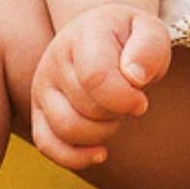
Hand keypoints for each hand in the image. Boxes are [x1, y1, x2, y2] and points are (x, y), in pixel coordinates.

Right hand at [30, 2, 171, 170]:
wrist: (107, 38)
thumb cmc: (132, 39)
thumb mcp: (151, 32)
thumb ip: (150, 48)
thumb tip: (135, 77)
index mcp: (84, 34)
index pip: (96, 77)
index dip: (124, 98)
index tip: (141, 100)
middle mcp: (55, 59)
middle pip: (87, 108)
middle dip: (117, 113)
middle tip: (127, 100)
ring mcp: (43, 86)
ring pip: (68, 129)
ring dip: (101, 133)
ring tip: (113, 115)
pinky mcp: (38, 112)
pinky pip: (48, 145)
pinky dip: (76, 157)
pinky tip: (101, 152)